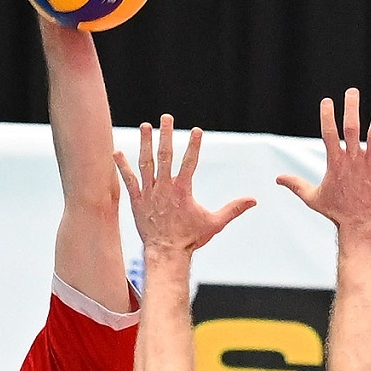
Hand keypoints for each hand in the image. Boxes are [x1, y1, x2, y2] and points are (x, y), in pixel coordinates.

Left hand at [115, 116, 254, 257]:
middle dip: (166, 135)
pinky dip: (122, 166)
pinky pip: (128, 180)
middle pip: (165, 155)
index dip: (194, 145)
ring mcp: (150, 193)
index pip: (190, 162)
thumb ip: (233, 209)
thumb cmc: (191, 239)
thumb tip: (253, 200)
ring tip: (145, 126)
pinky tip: (116, 152)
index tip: (197, 130)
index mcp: (183, 190)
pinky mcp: (137, 201)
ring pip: (146, 163)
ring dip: (145, 143)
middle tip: (166, 117)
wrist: (167, 253)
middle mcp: (165, 187)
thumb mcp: (215, 223)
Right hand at [277, 89, 370, 230]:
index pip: (329, 133)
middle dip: (351, 108)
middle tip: (351, 91)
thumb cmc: (336, 212)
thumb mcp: (313, 198)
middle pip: (351, 127)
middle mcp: (353, 159)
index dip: (327, 116)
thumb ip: (296, 184)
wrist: (360, 225)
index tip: (327, 101)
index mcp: (335, 162)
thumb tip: (278, 178)